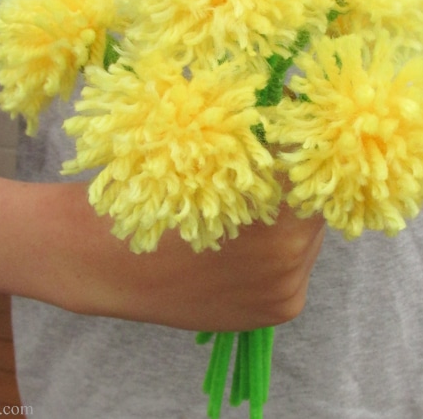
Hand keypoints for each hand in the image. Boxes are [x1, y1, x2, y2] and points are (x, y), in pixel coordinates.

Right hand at [0, 155, 323, 331]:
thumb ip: (253, 142)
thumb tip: (292, 110)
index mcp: (274, 207)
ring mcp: (285, 289)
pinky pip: (295, 269)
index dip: (303, 143)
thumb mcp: (205, 157)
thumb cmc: (150, 194)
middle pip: (317, 203)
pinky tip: (243, 244)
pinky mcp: (277, 313)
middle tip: (268, 170)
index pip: (314, 166)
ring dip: (289, 218)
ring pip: (307, 238)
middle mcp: (290, 255)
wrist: (105, 260)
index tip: (292, 128)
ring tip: (248, 208)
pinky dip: (279, 253)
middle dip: (297, 183)